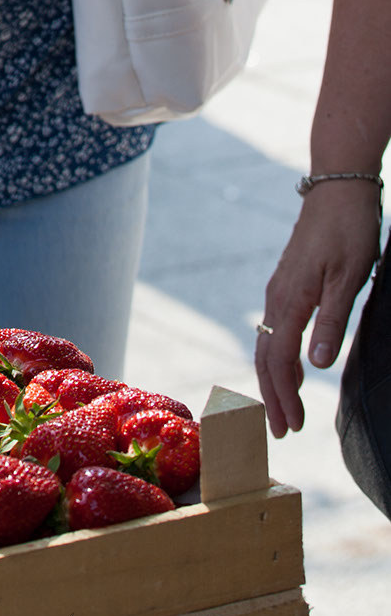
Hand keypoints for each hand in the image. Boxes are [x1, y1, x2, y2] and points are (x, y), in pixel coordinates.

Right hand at [255, 184, 382, 436]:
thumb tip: (316, 366)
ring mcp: (280, 286)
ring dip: (274, 376)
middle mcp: (277, 295)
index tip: (289, 428)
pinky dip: (278, 353)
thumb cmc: (349, 228)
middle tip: (282, 430)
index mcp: (291, 298)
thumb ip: (332, 321)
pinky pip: (274, 325)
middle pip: (265, 354)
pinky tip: (291, 362)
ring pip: (267, 340)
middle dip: (272, 394)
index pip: (278, 359)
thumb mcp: (350, 277)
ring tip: (285, 405)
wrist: (338, 185)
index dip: (282, 396)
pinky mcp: (288, 279)